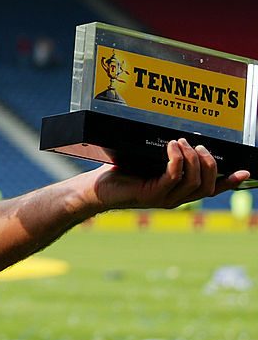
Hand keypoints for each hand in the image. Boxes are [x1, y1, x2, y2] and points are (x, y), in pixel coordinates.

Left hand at [92, 138, 249, 210]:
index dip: (229, 182)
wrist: (96, 189)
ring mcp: (163, 199)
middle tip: (200, 146)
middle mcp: (174, 199)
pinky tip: (172, 147)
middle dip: (209, 163)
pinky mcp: (151, 194)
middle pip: (206, 185)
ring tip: (182, 142)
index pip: (209, 190)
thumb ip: (165, 159)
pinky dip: (176, 159)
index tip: (245, 172)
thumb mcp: (147, 164)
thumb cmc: (119, 174)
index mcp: (177, 192)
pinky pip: (172, 176)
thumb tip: (180, 141)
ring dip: (192, 159)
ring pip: (192, 181)